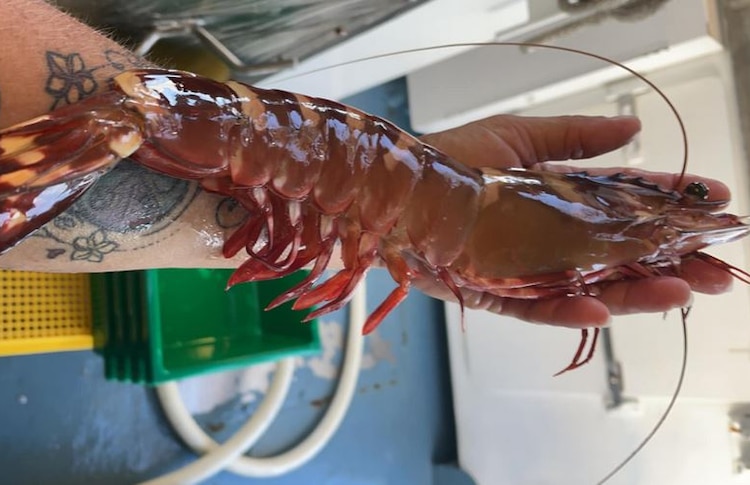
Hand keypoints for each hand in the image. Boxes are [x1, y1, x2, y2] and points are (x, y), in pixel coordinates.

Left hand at [416, 114, 733, 327]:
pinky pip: (538, 308)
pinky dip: (569, 310)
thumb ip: (573, 137)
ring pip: (589, 287)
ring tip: (679, 291)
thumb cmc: (448, 159)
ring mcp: (524, 268)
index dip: (668, 205)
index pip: (625, 205)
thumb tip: (631, 126)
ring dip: (635, 293)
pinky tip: (604, 307)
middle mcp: (547, 236)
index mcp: (557, 197)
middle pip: (619, 255)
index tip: (713, 203)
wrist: (392, 187)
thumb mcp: (517, 137)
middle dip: (669, 262)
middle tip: (716, 270)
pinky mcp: (495, 293)